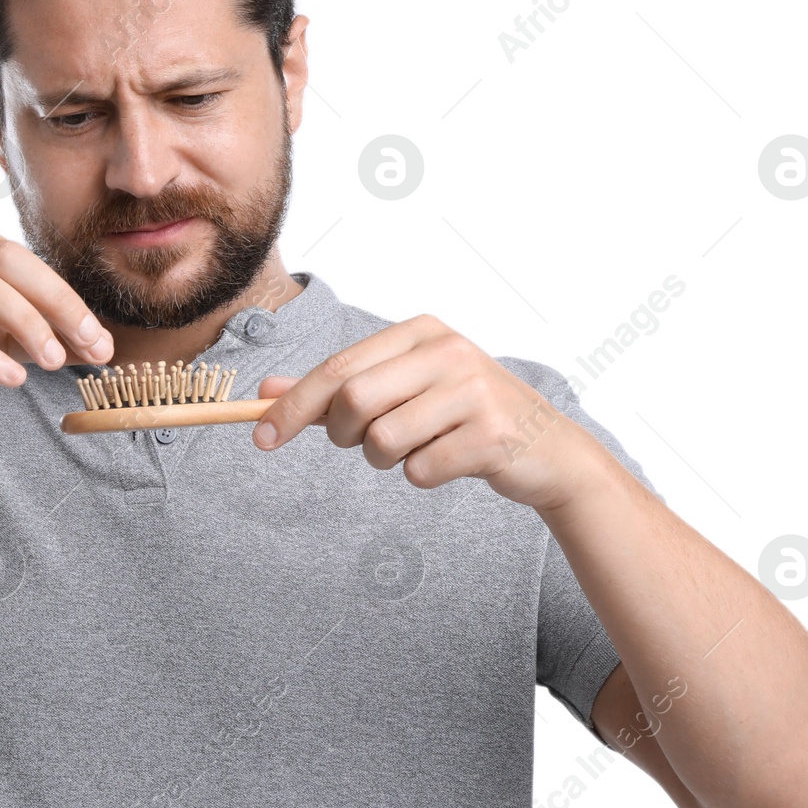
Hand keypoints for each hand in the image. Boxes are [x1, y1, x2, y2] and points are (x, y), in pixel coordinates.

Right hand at [0, 219, 114, 416]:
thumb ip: (43, 338)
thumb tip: (100, 350)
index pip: (30, 262)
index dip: (71, 301)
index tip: (102, 342)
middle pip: (8, 260)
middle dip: (57, 303)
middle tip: (89, 345)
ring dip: (23, 322)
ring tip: (52, 361)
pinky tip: (12, 377)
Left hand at [250, 314, 600, 509]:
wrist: (547, 449)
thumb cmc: (462, 416)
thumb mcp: (403, 388)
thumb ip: (336, 387)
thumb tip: (267, 392)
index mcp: (421, 331)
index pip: (337, 367)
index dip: (293, 406)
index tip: (260, 438)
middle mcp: (448, 351)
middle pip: (352, 400)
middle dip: (342, 435)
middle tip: (362, 444)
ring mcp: (473, 390)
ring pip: (383, 441)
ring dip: (386, 459)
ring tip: (418, 448)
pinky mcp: (492, 434)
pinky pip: (420, 470)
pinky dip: (423, 475)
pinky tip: (451, 461)